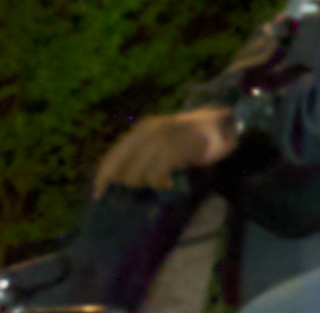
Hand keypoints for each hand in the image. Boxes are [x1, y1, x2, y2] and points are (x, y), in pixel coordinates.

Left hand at [95, 103, 242, 198]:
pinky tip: (169, 183)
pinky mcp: (177, 149)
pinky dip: (160, 184)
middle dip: (130, 184)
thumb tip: (116, 180)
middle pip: (122, 171)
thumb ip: (140, 153)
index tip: (98, 195)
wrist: (221, 124)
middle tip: (147, 185)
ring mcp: (163, 140)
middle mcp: (148, 132)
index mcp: (141, 130)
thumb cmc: (187, 138)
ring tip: (161, 183)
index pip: (111, 157)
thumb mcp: (160, 140)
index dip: (103, 178)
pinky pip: (156, 176)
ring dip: (147, 184)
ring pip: (137, 175)